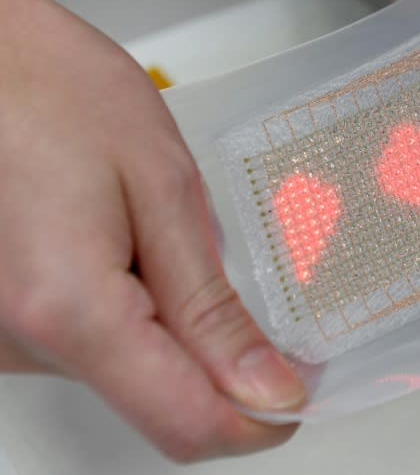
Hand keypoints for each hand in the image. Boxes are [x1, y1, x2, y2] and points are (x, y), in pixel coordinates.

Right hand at [0, 0, 304, 460]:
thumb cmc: (53, 91)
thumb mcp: (161, 187)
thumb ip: (209, 305)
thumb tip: (265, 388)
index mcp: (70, 312)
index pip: (187, 423)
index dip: (256, 420)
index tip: (296, 391)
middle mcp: (18, 344)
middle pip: (158, 399)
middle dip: (217, 356)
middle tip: (229, 270)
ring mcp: (1, 339)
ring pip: (125, 370)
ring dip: (168, 322)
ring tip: (153, 233)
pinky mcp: (1, 324)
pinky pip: (87, 342)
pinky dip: (127, 307)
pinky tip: (120, 243)